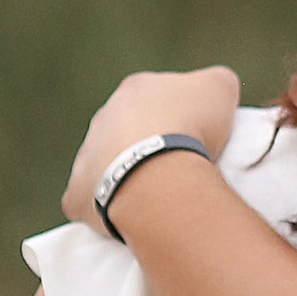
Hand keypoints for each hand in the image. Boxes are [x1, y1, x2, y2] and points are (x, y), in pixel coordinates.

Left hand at [61, 65, 240, 227]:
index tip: (195, 134)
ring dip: (127, 174)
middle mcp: (104, 117)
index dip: (178, 115)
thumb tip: (214, 88)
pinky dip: (106, 205)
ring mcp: (86, 155)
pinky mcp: (77, 193)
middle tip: (176, 165)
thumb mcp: (219, 88)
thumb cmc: (189, 127)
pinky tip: (129, 214)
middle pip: (128, 130)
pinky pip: (90, 199)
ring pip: (106, 164)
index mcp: (135, 88)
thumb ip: (216, 81)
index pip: (157, 98)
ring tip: (157, 192)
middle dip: (148, 144)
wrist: (156, 172)